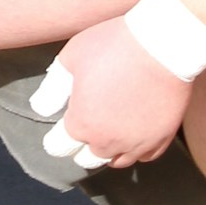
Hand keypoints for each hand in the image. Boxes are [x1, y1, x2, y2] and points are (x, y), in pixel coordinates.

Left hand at [30, 17, 192, 172]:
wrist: (164, 43)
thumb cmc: (114, 45)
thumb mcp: (71, 58)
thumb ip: (51, 88)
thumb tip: (41, 108)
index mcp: (82, 124)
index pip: (59, 147)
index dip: (56, 136)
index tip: (59, 127)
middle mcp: (108, 142)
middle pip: (87, 159)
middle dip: (82, 145)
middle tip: (86, 124)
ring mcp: (138, 143)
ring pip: (118, 161)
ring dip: (109, 149)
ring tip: (110, 128)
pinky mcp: (162, 138)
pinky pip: (146, 156)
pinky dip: (138, 148)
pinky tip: (135, 131)